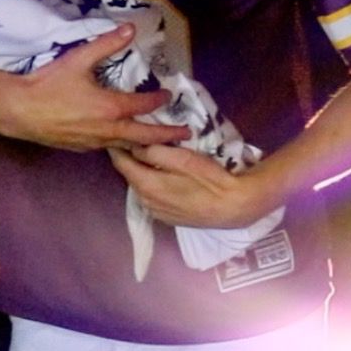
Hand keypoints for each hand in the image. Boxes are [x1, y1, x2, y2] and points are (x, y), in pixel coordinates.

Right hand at [0, 25, 191, 152]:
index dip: (159, 100)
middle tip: (186, 133)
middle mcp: (107, 130)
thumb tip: (130, 28)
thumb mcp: (78, 59)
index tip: (169, 96)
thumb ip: (106, 44)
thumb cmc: (47, 84)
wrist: (15, 111)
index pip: (144, 105)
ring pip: (127, 146)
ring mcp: (94, 143)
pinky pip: (109, 149)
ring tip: (161, 143)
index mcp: (111, 108)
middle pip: (145, 136)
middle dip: (167, 135)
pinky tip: (123, 142)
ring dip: (146, 143)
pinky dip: (123, 146)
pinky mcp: (80, 148)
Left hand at [110, 145, 285, 228]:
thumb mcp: (183, 158)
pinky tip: (163, 176)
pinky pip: (151, 197)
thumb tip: (135, 147)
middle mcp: (145, 201)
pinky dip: (151, 184)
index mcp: (146, 185)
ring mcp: (156, 212)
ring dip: (142, 172)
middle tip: (134, 139)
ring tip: (149, 155)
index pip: (121, 163)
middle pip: (130, 175)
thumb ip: (155, 152)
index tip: (117, 133)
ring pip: (140, 187)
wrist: (233, 207)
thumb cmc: (210, 179)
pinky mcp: (167, 218)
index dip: (117, 146)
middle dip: (129, 158)